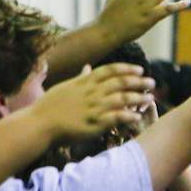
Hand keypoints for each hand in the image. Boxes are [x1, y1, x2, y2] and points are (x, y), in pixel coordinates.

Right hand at [34, 63, 153, 140]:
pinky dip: (128, 115)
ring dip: (139, 97)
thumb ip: (80, 77)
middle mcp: (92, 92)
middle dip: (139, 81)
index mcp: (85, 82)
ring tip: (150, 98)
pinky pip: (116, 117)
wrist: (38, 124)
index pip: (110, 70)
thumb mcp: (65, 86)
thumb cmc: (49, 106)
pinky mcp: (93, 123)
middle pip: (121, 82)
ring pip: (122, 99)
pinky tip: (137, 116)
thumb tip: (88, 67)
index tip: (140, 69)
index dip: (127, 68)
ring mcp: (93, 107)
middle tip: (152, 82)